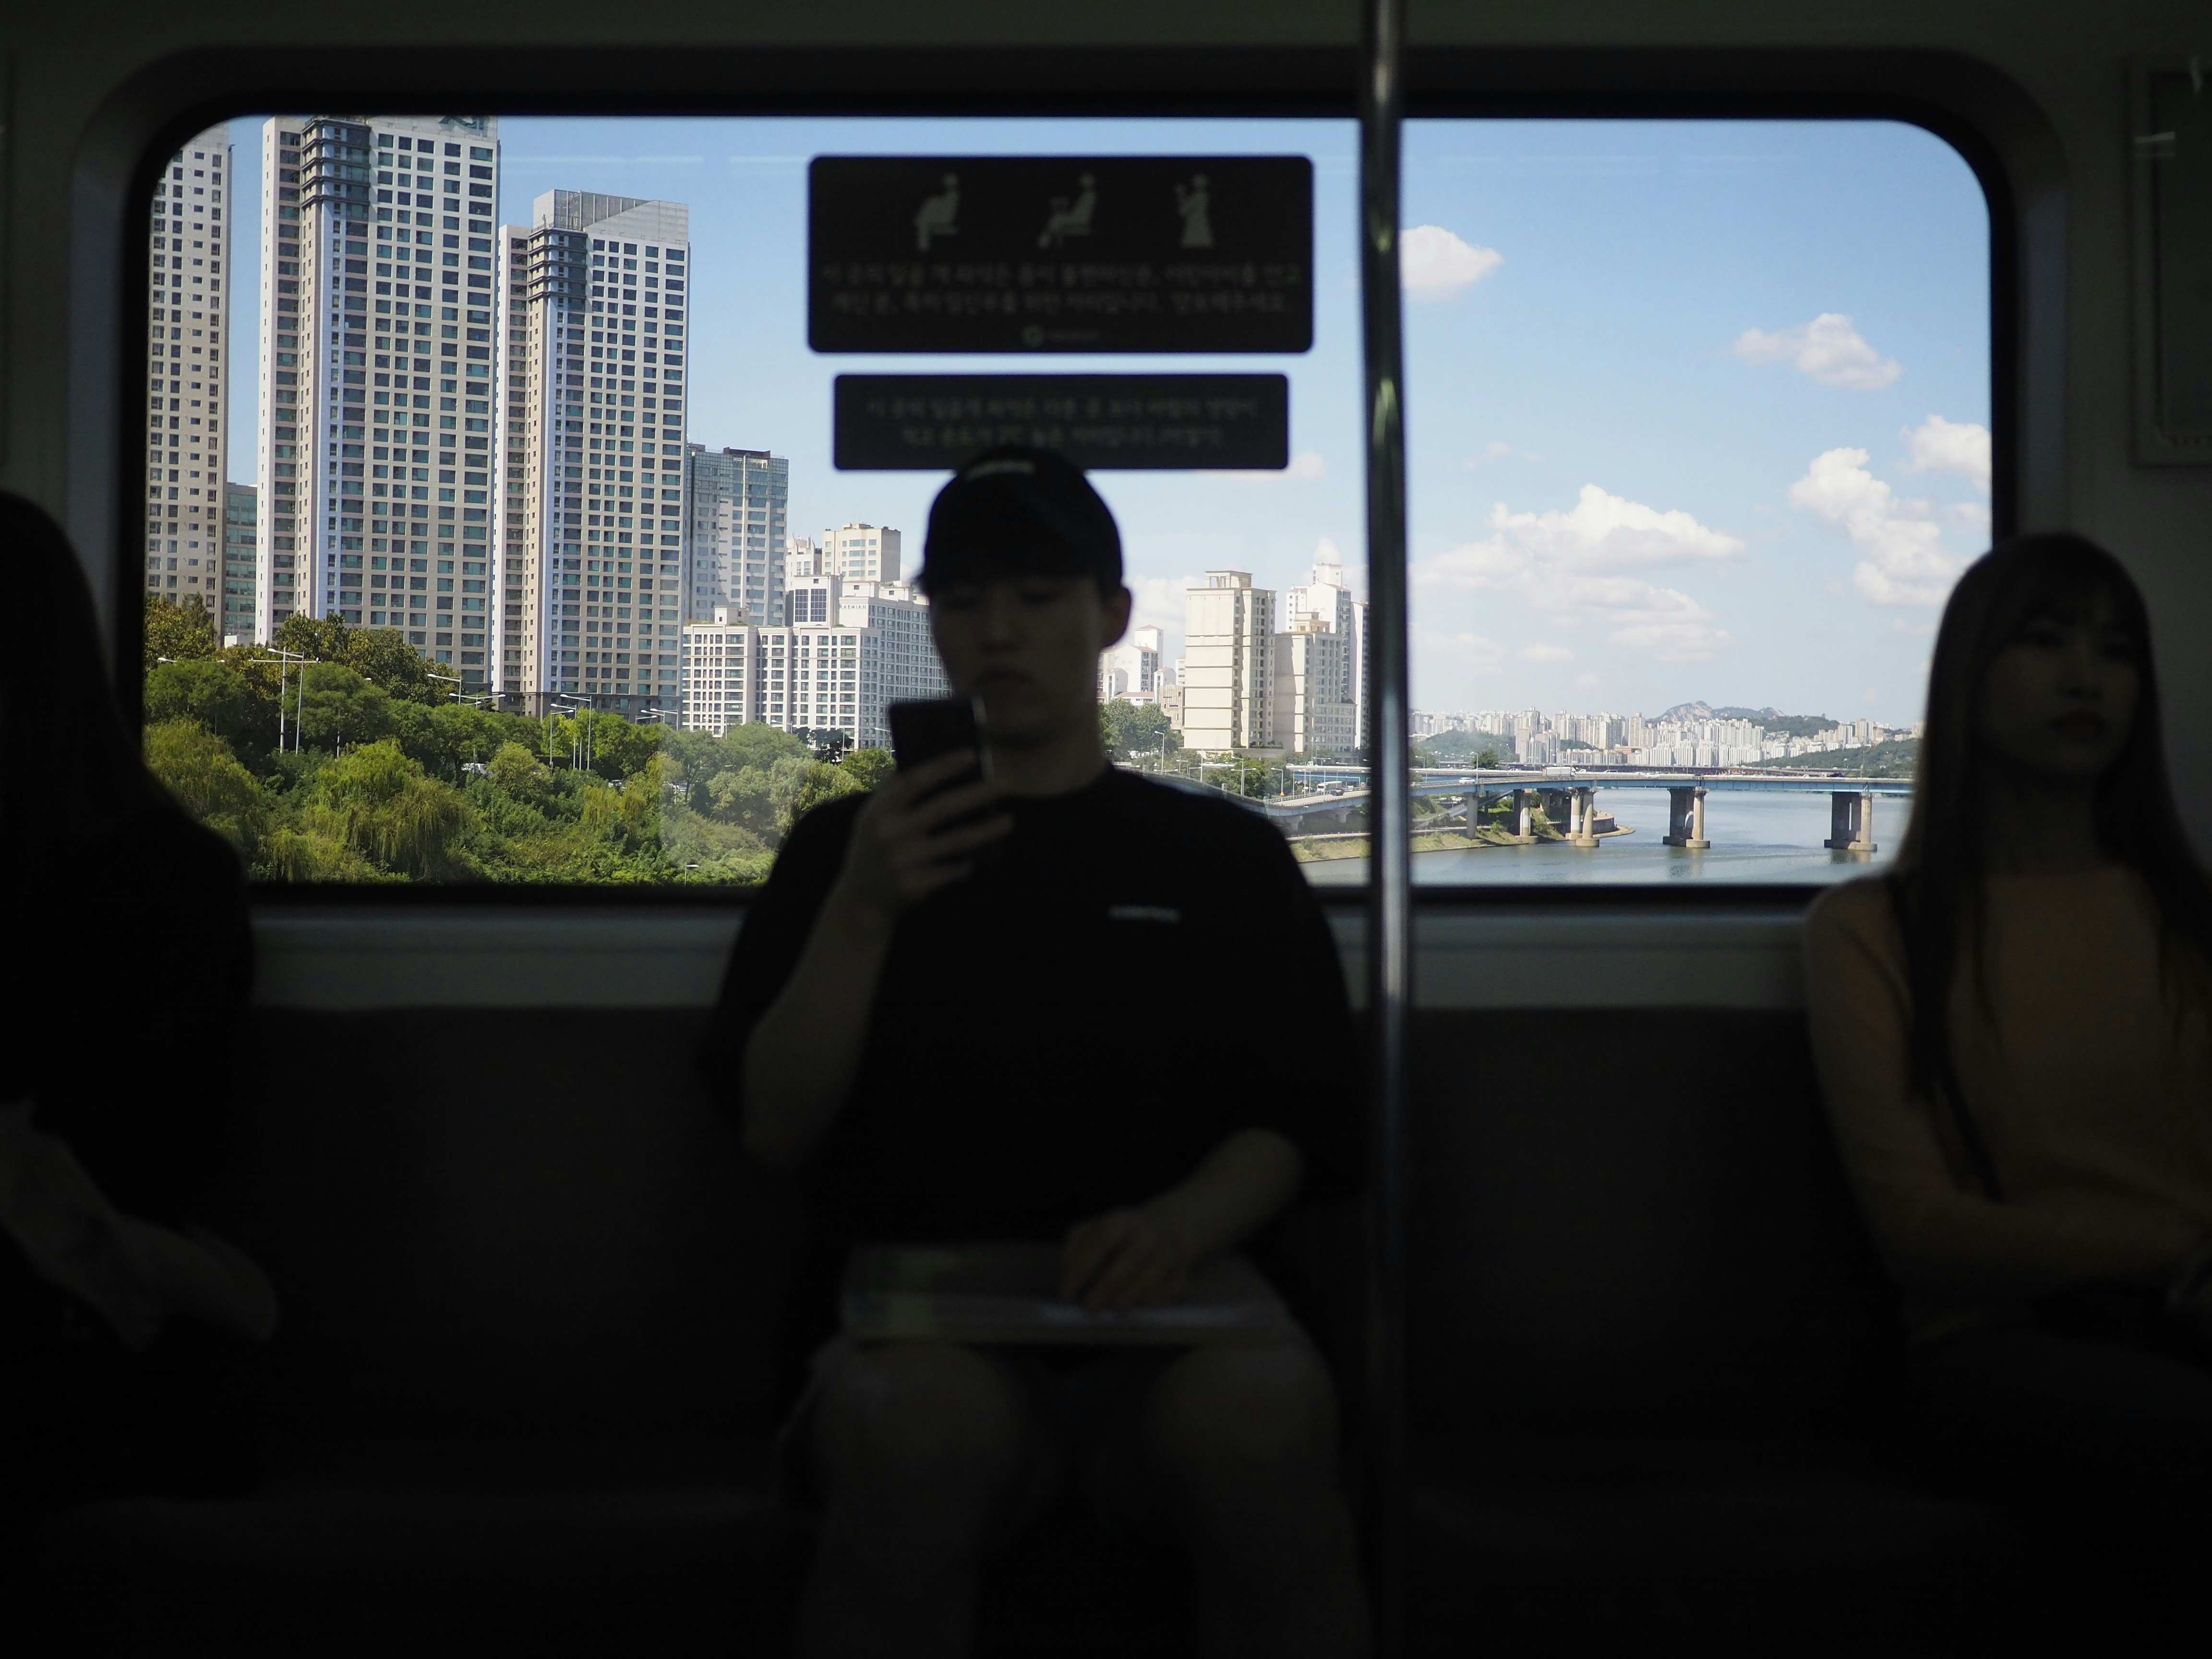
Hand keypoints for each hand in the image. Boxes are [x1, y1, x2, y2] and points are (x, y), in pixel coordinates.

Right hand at [831, 751, 1009, 924]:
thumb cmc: (872, 849)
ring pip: (956, 841)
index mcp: (879, 811)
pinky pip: (953, 871)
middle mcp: (890, 833)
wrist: (861, 901)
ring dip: (987, 831)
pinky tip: (978, 859)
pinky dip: (967, 865)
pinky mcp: (915, 886)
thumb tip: (920, 754)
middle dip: (978, 794)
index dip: (944, 766)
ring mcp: (903, 861)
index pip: (915, 781)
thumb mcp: (872, 816)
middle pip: (943, 808)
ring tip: (1010, 821)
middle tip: (1008, 784)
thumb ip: (892, 789)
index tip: (972, 755)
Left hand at [1060, 1206, 1198, 1310]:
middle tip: (1090, 1306)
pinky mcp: (1183, 1270)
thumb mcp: (1099, 1226)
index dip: (1082, 1267)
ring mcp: (1169, 1251)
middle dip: (1107, 1285)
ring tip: (1115, 1306)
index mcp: (1123, 1220)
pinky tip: (1141, 1305)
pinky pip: (1171, 1288)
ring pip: (1152, 1274)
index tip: (1066, 1292)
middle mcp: (1148, 1233)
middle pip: (1128, 1260)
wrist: (1174, 1223)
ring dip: (1132, 1293)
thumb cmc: (1125, 1233)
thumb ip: (1077, 1243)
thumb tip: (1065, 1269)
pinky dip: (1155, 1299)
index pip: (1100, 1240)